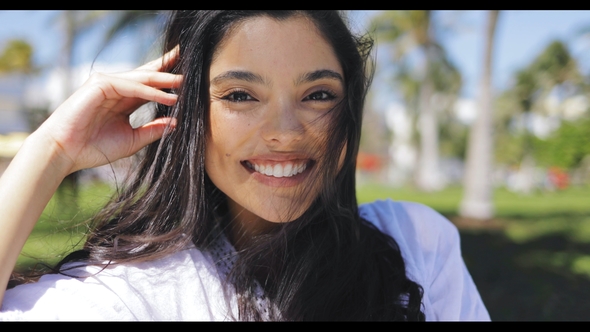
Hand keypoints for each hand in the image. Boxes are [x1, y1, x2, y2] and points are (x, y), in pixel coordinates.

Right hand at [35, 47, 181, 174]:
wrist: (67, 153)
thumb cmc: (95, 148)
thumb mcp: (133, 140)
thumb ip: (154, 130)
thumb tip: (176, 123)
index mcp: (125, 99)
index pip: (151, 86)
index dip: (168, 80)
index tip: (189, 78)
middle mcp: (117, 88)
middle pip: (148, 75)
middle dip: (169, 69)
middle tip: (191, 65)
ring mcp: (108, 84)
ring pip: (142, 78)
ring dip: (164, 80)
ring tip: (184, 83)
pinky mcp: (100, 84)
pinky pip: (131, 85)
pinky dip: (150, 90)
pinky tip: (167, 96)